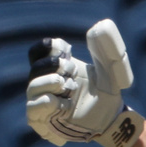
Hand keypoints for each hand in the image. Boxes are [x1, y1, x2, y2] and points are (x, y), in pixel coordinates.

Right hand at [26, 19, 143, 146]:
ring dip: (51, 83)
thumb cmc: (107, 93)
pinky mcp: (42, 121)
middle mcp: (45, 83)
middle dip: (53, 66)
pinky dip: (48, 104)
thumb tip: (102, 25)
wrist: (112, 119)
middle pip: (35, 68)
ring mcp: (42, 102)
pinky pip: (33, 109)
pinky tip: (66, 105)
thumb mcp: (112, 69)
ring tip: (71, 87)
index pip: (38, 52)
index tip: (67, 49)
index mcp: (56, 68)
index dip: (47, 47)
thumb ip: (109, 48)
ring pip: (32, 88)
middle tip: (72, 69)